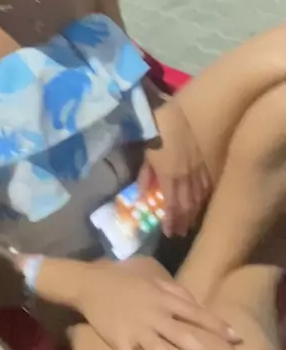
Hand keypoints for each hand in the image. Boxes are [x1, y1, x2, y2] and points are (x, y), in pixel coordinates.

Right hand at [76, 258, 240, 349]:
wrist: (90, 283)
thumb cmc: (124, 279)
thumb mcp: (151, 278)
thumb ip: (174, 289)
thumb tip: (195, 303)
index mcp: (163, 299)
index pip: (195, 313)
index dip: (216, 325)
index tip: (236, 338)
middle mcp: (154, 315)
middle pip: (183, 337)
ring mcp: (137, 329)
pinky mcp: (120, 340)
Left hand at [140, 98, 211, 236]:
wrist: (175, 115)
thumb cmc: (154, 131)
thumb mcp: (145, 155)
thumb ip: (146, 176)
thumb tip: (142, 195)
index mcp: (170, 176)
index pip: (172, 205)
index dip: (171, 220)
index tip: (169, 233)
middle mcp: (186, 177)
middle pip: (187, 204)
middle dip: (183, 220)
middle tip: (180, 233)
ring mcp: (199, 169)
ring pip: (199, 196)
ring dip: (195, 212)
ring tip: (191, 224)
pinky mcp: (206, 160)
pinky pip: (208, 183)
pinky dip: (205, 195)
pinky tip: (203, 202)